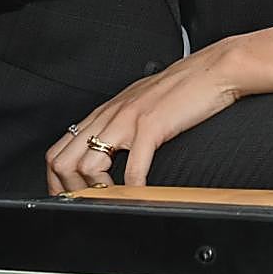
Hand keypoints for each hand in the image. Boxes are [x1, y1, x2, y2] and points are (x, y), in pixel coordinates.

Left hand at [46, 41, 239, 191]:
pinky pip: (131, 170)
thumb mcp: (143, 102)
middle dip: (71, 190)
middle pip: (62, 160)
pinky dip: (132, 191)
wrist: (214, 69)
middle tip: (88, 204)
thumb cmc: (185, 87)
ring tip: (114, 201)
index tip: (72, 198)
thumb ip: (123, 122)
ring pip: (86, 166)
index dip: (57, 181)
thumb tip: (115, 149)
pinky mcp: (151, 127)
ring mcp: (128, 120)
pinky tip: (141, 196)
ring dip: (96, 192)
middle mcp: (110, 114)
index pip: (60, 150)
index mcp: (107, 111)